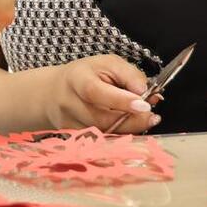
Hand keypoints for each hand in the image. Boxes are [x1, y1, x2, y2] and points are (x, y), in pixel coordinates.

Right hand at [44, 54, 161, 132]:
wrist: (53, 93)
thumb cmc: (87, 75)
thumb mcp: (108, 64)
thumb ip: (130, 75)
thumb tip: (147, 93)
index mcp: (77, 78)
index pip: (96, 92)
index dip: (121, 101)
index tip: (144, 106)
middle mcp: (69, 103)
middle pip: (102, 119)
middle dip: (133, 120)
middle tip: (152, 116)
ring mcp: (69, 124)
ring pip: (105, 134)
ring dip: (129, 129)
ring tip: (143, 119)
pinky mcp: (73, 139)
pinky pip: (102, 142)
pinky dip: (119, 136)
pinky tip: (127, 127)